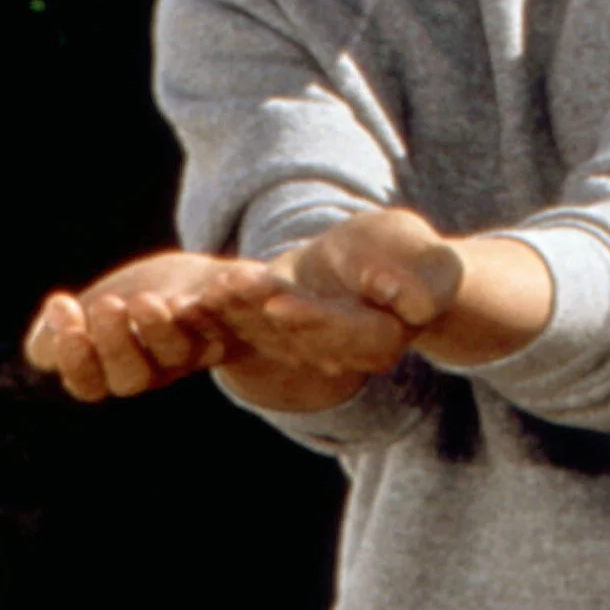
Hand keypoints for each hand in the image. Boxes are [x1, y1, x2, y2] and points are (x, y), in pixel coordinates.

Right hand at [24, 249, 247, 401]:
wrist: (199, 283)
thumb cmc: (132, 302)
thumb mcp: (89, 314)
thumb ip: (58, 330)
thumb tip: (57, 313)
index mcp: (115, 370)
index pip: (90, 384)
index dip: (76, 361)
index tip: (66, 327)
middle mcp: (156, 369)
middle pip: (132, 378)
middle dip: (115, 345)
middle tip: (105, 305)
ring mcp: (194, 351)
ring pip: (177, 353)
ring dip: (158, 329)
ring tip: (141, 300)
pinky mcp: (228, 323)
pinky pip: (221, 327)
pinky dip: (207, 313)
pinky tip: (188, 295)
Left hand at [194, 209, 460, 378]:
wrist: (377, 260)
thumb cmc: (403, 250)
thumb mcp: (419, 254)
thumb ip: (415, 274)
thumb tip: (406, 298)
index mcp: (383, 341)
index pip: (347, 333)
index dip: (312, 318)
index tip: (278, 300)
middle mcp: (339, 358)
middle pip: (296, 339)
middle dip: (257, 316)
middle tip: (221, 291)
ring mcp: (304, 353)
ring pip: (264, 337)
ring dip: (230, 317)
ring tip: (200, 294)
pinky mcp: (273, 342)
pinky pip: (245, 330)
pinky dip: (220, 316)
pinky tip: (190, 301)